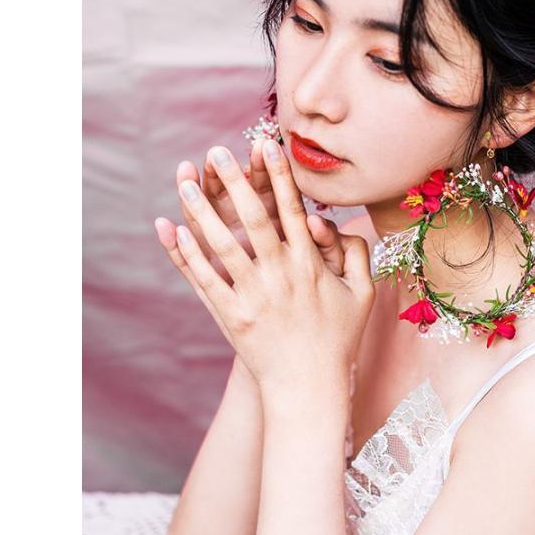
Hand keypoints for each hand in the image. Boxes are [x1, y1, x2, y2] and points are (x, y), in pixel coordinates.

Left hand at [159, 138, 374, 405]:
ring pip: (222, 245)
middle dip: (234, 181)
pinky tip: (172, 230)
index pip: (291, 210)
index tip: (265, 146)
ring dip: (201, 211)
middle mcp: (280, 275)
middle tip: (217, 151)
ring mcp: (253, 297)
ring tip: (183, 182)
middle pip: (253, 218)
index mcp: (311, 265)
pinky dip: (187, 255)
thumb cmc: (338, 340)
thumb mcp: (363, 294)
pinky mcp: (231, 317)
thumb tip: (335, 222)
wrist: (309, 388)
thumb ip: (355, 253)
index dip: (277, 176)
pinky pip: (205, 280)